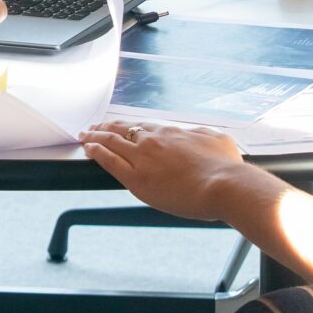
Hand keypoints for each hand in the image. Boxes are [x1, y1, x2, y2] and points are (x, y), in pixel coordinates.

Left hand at [80, 118, 255, 220]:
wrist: (226, 186)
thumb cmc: (227, 168)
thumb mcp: (219, 141)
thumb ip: (204, 137)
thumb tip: (200, 136)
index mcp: (172, 133)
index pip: (143, 127)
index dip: (128, 126)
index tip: (119, 126)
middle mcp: (154, 141)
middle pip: (123, 130)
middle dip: (106, 127)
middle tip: (94, 127)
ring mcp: (143, 158)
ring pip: (112, 142)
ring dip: (95, 136)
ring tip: (85, 135)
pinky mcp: (137, 178)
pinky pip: (109, 160)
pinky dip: (96, 151)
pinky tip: (88, 148)